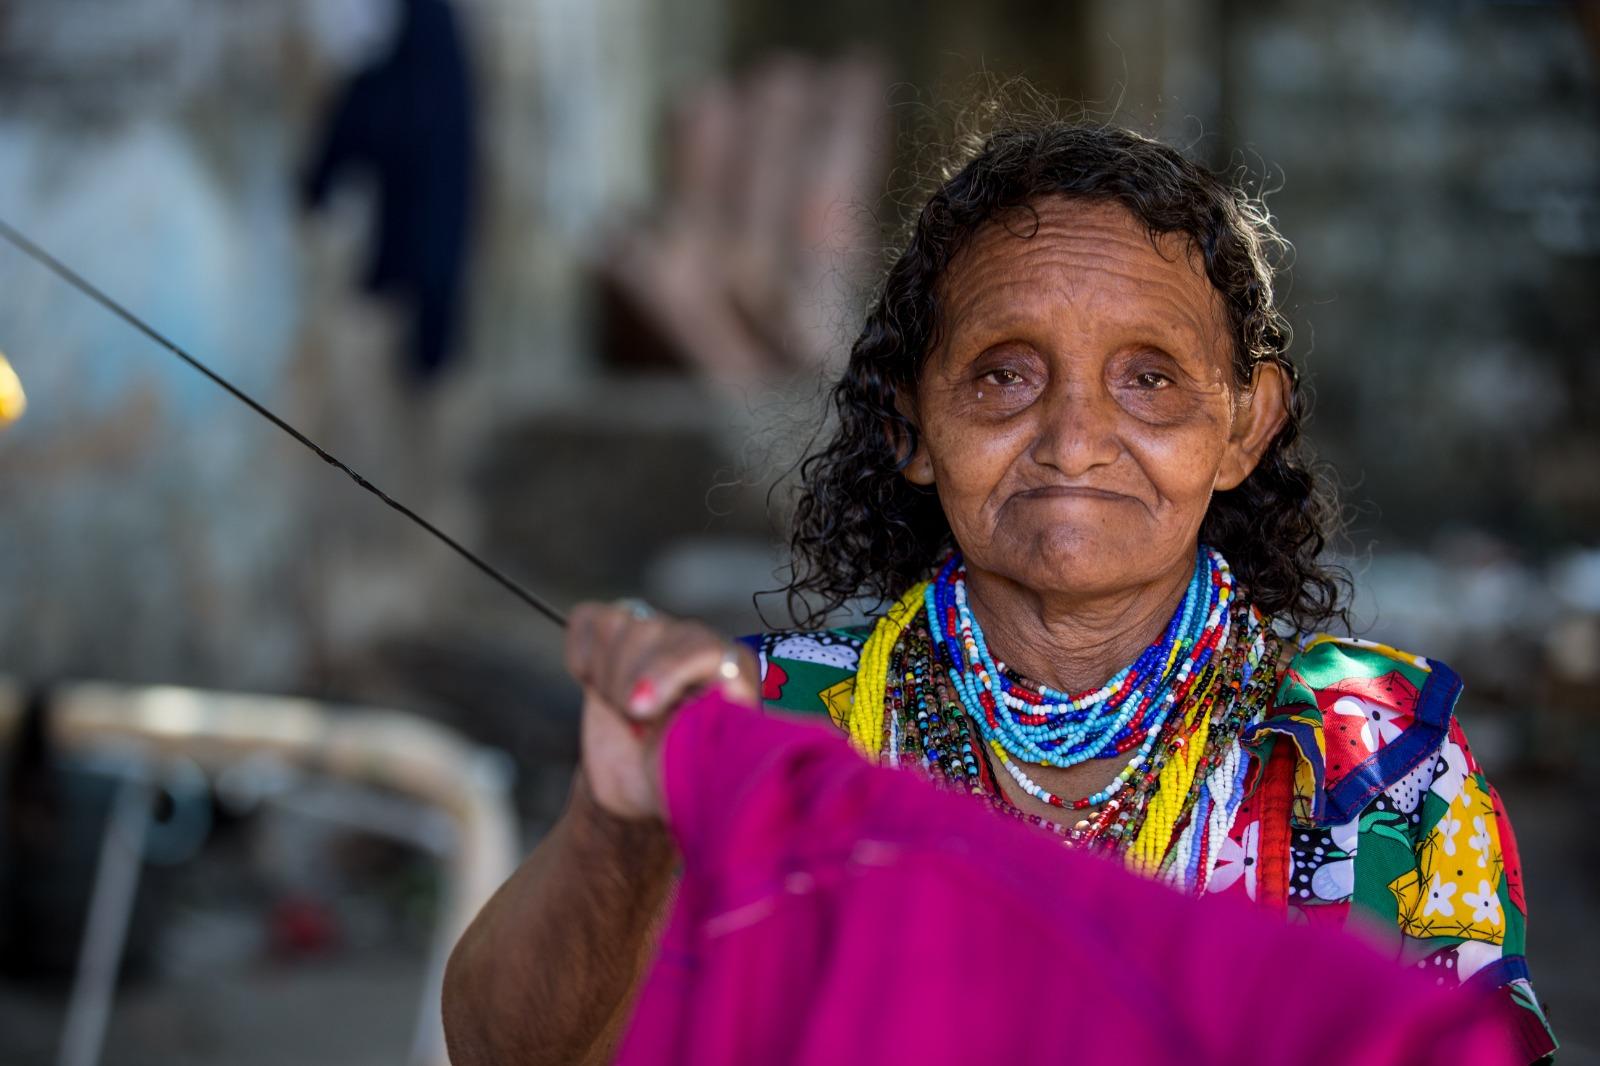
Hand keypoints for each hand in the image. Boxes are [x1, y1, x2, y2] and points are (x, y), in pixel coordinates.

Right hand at [564, 601, 759, 820]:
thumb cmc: (673, 780)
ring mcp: (656, 632)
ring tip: (622, 712)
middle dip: (627, 684)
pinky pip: (588, 620)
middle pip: (650, 631)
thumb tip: (712, 725)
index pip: (704, 648)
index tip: (639, 710)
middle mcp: (697, 641)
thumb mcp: (693, 778)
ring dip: (607, 677)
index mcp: (732, 670)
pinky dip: (582, 655)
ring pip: (617, 625)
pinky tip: (598, 685)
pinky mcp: (615, 632)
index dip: (667, 672)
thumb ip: (703, 749)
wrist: (637, 781)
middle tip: (634, 725)